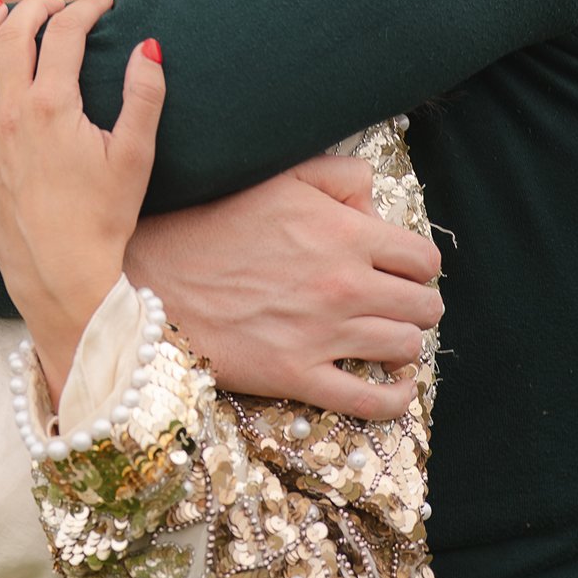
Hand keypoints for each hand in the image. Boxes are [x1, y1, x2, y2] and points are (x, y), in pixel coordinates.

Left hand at [0, 0, 165, 401]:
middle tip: (51, 2)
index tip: (102, 4)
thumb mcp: (135, 154)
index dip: (84, 10)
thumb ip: (145, 95)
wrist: (64, 276)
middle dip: (31, 8)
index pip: (64, 34)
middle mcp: (11, 113)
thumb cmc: (104, 218)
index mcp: (53, 104)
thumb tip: (148, 44)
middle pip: (11, 37)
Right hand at [124, 153, 441, 419]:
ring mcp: (324, 335)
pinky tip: (392, 384)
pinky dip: (395, 397)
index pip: (424, 259)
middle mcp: (344, 285)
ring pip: (405, 348)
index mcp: (343, 233)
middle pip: (424, 306)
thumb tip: (373, 204)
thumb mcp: (276, 176)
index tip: (397, 269)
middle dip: (415, 303)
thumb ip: (337, 176)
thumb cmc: (210, 221)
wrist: (153, 275)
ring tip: (383, 336)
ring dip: (402, 343)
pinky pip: (373, 401)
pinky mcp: (299, 375)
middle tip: (391, 303)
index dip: (416, 264)